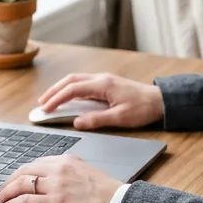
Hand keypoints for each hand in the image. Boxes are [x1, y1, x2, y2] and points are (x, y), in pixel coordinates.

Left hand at [0, 155, 121, 202]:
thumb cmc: (106, 193)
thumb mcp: (86, 171)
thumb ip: (68, 171)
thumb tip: (52, 180)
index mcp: (67, 160)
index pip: (36, 163)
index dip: (21, 173)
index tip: (15, 180)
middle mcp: (59, 169)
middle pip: (24, 171)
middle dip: (9, 182)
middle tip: (2, 190)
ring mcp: (56, 185)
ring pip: (21, 185)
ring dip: (6, 193)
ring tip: (0, 200)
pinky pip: (25, 202)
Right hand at [37, 71, 162, 129]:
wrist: (160, 101)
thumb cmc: (143, 108)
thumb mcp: (120, 118)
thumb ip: (97, 119)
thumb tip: (76, 123)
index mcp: (103, 85)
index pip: (73, 89)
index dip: (57, 99)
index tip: (45, 109)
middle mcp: (101, 79)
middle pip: (70, 80)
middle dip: (54, 91)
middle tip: (41, 103)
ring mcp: (104, 80)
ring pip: (76, 80)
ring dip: (61, 89)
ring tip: (50, 100)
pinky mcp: (107, 84)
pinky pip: (84, 84)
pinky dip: (71, 90)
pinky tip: (68, 99)